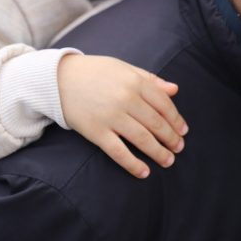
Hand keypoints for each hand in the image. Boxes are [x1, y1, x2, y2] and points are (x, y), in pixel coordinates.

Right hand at [58, 54, 188, 177]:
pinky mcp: (96, 132)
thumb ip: (149, 79)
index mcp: (134, 82)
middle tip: (179, 148)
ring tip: (168, 161)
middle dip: (171, 139)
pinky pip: (118, 152)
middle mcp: (126, 99)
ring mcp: (111, 117)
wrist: (57, 79)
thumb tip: (175, 90)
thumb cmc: (94, 72)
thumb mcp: (123, 68)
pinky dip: (133, 164)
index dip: (176, 120)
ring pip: (142, 140)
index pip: (164, 105)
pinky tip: (144, 172)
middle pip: (156, 124)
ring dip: (159, 153)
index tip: (183, 131)